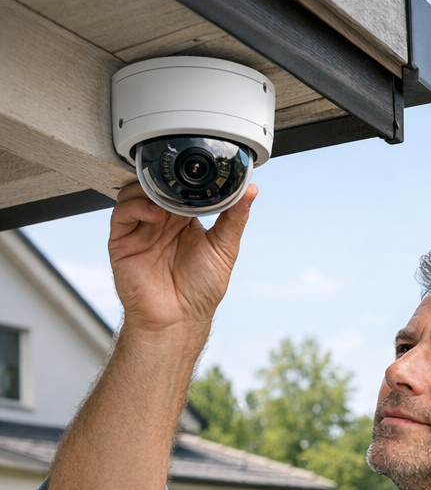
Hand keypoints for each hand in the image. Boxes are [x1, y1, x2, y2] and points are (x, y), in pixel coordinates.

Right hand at [108, 181, 256, 335]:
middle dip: (168, 179)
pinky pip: (123, 212)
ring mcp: (141, 230)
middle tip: (182, 180)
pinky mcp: (122, 240)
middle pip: (157, 185)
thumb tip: (250, 192)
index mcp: (185, 222)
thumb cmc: (201, 291)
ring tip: (169, 198)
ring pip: (136, 192)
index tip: (201, 170)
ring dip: (152, 189)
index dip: (189, 178)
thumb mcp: (224, 250)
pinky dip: (137, 206)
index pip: (181, 189)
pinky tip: (154, 213)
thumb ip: (234, 219)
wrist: (178, 319)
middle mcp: (161, 222)